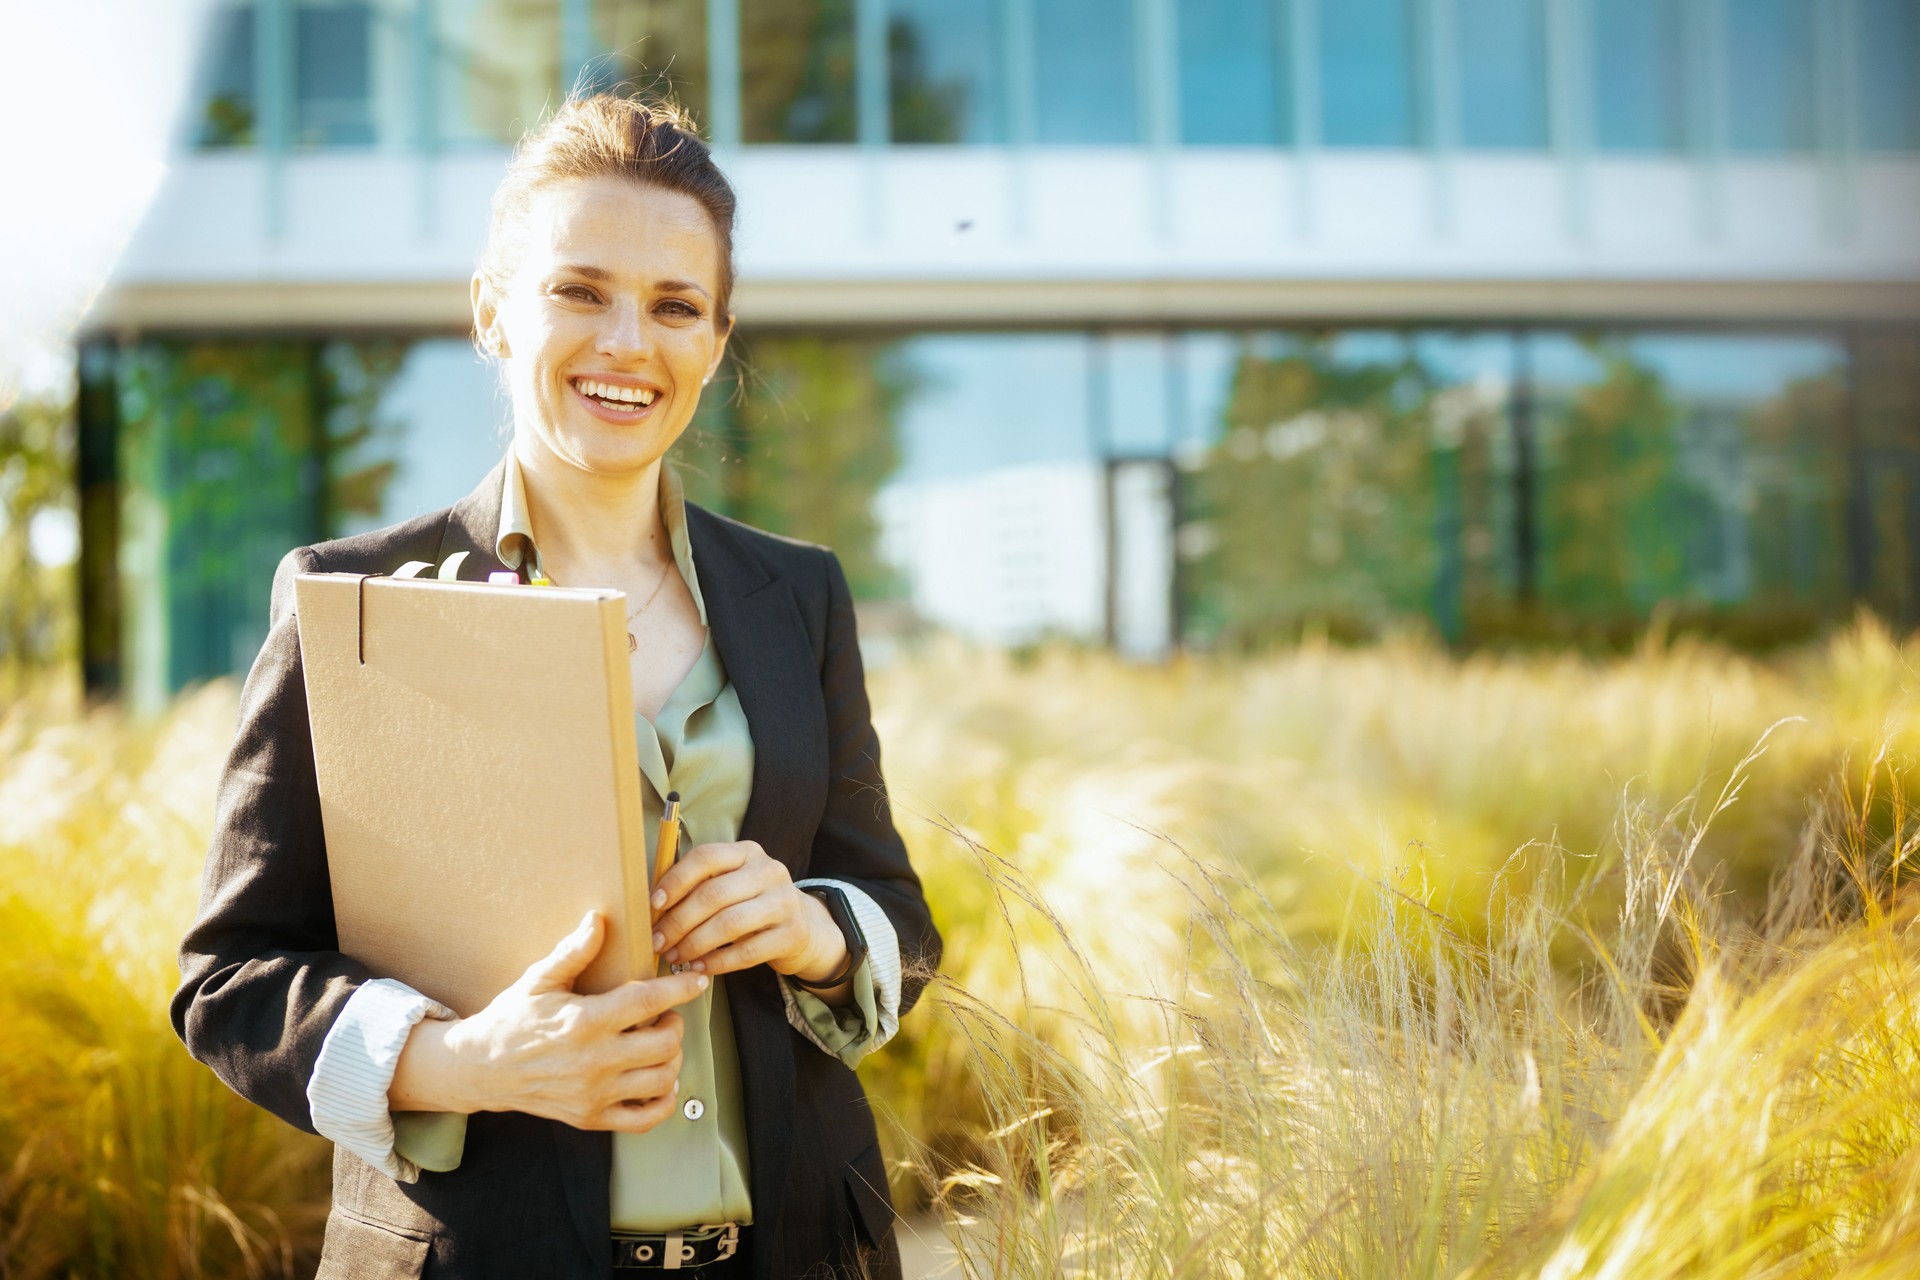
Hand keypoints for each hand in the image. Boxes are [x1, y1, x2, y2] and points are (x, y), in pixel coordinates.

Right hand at [391, 912, 707, 1132]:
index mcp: (584, 1021)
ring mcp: (593, 1094)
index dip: (679, 989)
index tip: (696, 981)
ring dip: (673, 1059)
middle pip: (664, 1044)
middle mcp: (594, 1061)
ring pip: (662, 1080)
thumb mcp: (538, 980)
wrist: (478, 1069)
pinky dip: (663, 1101)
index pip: (648, 1002)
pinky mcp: (590, 1118)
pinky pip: (644, 1119)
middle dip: (675, 1025)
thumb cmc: (510, 1020)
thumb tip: (598, 920)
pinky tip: (658, 1082)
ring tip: (661, 1045)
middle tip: (666, 1016)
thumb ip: (573, 952)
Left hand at [650, 840, 847, 986]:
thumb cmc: (751, 905)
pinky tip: (699, 968)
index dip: (675, 880)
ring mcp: (784, 901)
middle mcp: (769, 870)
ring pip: (729, 923)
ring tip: (674, 956)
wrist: (804, 927)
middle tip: (657, 941)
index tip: (653, 905)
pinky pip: (746, 951)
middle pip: (714, 894)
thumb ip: (699, 886)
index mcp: (747, 852)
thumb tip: (652, 906)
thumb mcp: (732, 884)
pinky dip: (717, 962)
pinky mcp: (792, 933)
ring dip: (694, 944)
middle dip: (678, 921)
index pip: (706, 857)